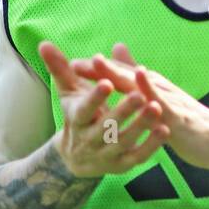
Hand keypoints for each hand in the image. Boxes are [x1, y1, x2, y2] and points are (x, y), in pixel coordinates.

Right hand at [38, 41, 169, 177]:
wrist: (77, 156)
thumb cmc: (77, 113)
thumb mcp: (68, 91)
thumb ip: (60, 68)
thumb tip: (43, 43)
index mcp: (77, 119)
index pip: (84, 109)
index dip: (94, 97)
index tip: (107, 82)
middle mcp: (90, 139)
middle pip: (106, 127)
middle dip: (123, 111)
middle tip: (139, 94)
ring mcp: (106, 154)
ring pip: (124, 141)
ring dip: (140, 126)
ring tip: (157, 108)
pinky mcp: (122, 165)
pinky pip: (138, 157)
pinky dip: (151, 146)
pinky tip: (165, 130)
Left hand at [70, 44, 208, 170]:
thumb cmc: (186, 119)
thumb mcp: (161, 101)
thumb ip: (140, 82)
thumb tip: (125, 59)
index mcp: (151, 88)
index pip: (119, 76)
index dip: (96, 71)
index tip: (70, 66)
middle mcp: (158, 89)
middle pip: (124, 75)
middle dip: (99, 68)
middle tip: (74, 62)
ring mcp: (168, 101)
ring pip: (139, 84)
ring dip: (118, 73)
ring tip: (98, 63)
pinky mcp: (178, 117)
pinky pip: (162, 104)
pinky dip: (149, 92)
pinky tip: (139, 83)